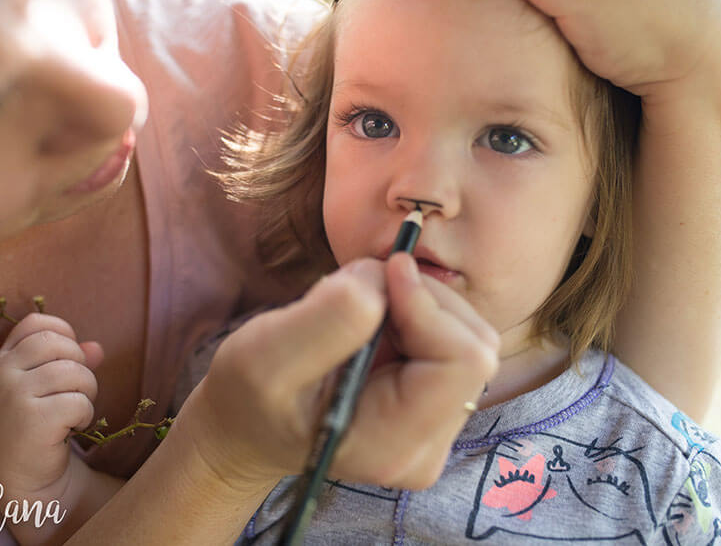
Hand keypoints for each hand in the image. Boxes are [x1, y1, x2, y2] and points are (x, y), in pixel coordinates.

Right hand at [0, 313, 103, 504]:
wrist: (22, 477)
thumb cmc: (38, 425)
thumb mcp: (47, 388)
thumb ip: (70, 362)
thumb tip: (97, 348)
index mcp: (3, 361)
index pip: (34, 323)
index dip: (62, 332)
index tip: (70, 358)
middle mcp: (2, 374)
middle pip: (58, 343)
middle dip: (80, 364)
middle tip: (76, 390)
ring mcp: (13, 396)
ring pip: (73, 372)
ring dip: (87, 392)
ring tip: (75, 412)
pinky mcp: (31, 419)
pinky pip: (78, 401)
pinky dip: (85, 415)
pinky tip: (72, 428)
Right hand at [178, 256, 498, 491]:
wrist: (247, 425)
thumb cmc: (249, 396)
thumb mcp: (266, 354)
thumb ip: (331, 318)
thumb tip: (386, 280)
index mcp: (394, 444)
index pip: (463, 361)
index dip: (428, 305)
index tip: (382, 276)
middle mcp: (428, 445)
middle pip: (472, 343)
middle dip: (421, 298)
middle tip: (357, 291)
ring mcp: (436, 427)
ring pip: (466, 335)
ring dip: (415, 302)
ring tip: (354, 311)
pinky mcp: (435, 403)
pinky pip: (450, 338)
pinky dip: (413, 313)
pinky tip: (369, 327)